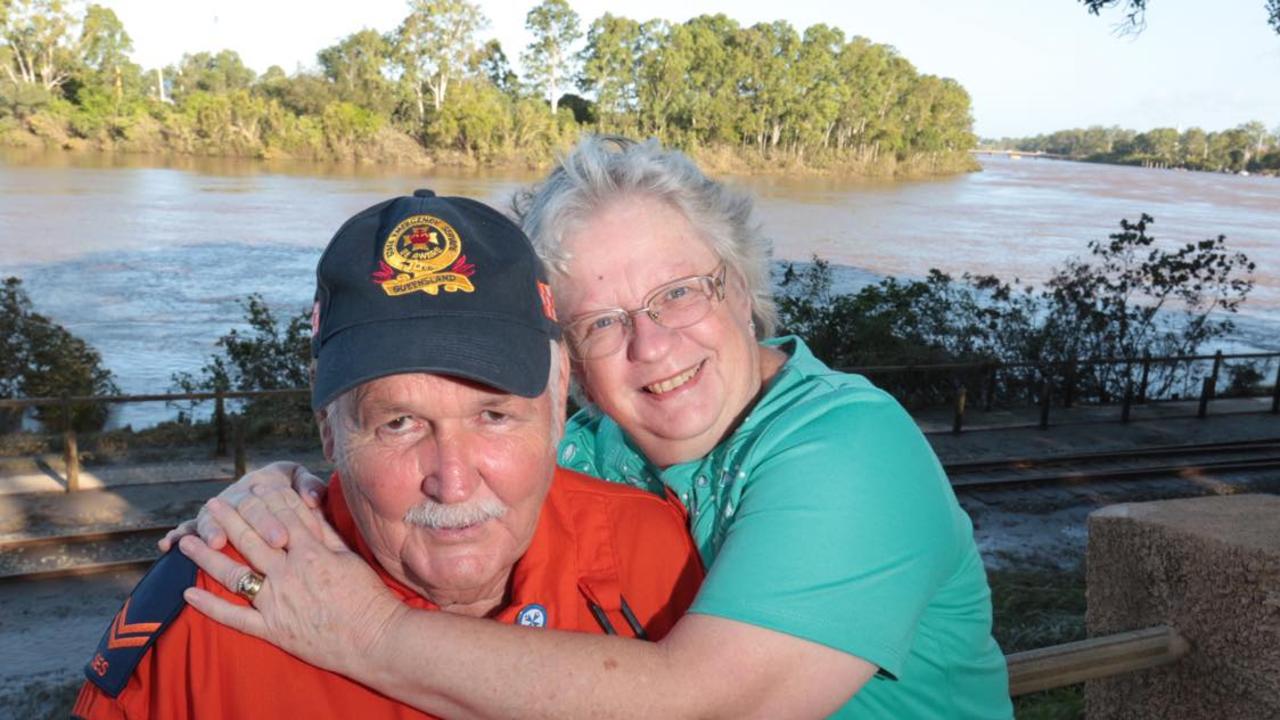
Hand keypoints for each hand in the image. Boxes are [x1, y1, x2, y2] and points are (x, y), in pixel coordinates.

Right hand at [158, 461, 327, 551]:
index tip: (284, 538)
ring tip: (215, 543)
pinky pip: (187, 526)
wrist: (268, 484)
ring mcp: (219, 509)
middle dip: (256, 526)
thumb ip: (309, 486)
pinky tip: (167, 545)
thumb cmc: (289, 487)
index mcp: (264, 483)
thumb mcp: (299, 480)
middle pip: (245, 509)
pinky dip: (177, 533)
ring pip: (213, 517)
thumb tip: (314, 497)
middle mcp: (238, 495)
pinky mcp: (204, 521)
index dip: (276, 519)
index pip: (270, 500)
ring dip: (211, 530)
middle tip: (268, 544)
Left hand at [177, 485, 405, 677]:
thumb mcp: (349, 557)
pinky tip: (188, 594)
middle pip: (251, 540)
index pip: (281, 518)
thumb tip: (307, 506)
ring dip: (207, 557)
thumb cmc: (368, 596)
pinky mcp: (273, 630)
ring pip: (234, 574)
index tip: (251, 485)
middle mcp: (289, 574)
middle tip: (212, 503)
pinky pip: (235, 618)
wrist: (375, 639)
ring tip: (186, 542)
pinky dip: (210, 607)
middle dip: (229, 518)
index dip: (265, 499)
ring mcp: (277, 603)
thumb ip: (324, 532)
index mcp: (311, 553)